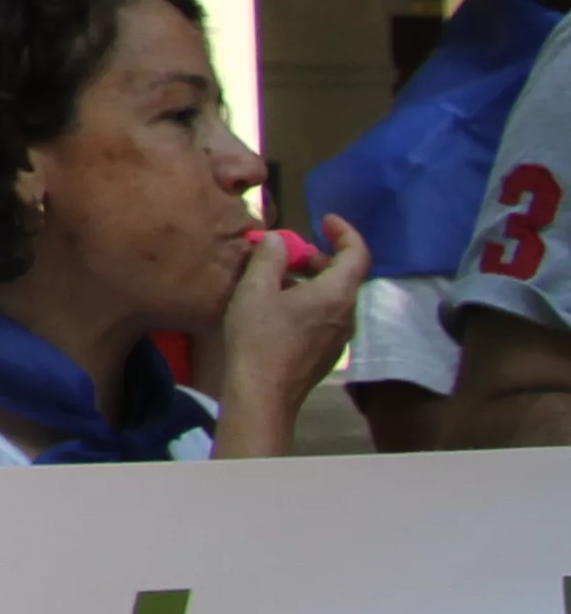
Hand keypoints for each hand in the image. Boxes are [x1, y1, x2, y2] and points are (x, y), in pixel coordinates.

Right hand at [211, 214, 371, 444]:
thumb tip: (281, 240)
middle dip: (319, 257)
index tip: (325, 219)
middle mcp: (347, 314)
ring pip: (334, 297)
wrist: (263, 394)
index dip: (345, 232)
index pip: (357, 254)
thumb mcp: (256, 290)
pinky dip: (309, 300)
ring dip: (311, 280)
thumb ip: (271, 258)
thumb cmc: (260, 337)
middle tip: (288, 251)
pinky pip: (326, 316)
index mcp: (336, 295)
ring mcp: (340, 337)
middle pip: (344, 276)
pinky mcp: (327, 353)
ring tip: (276, 277)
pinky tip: (277, 306)